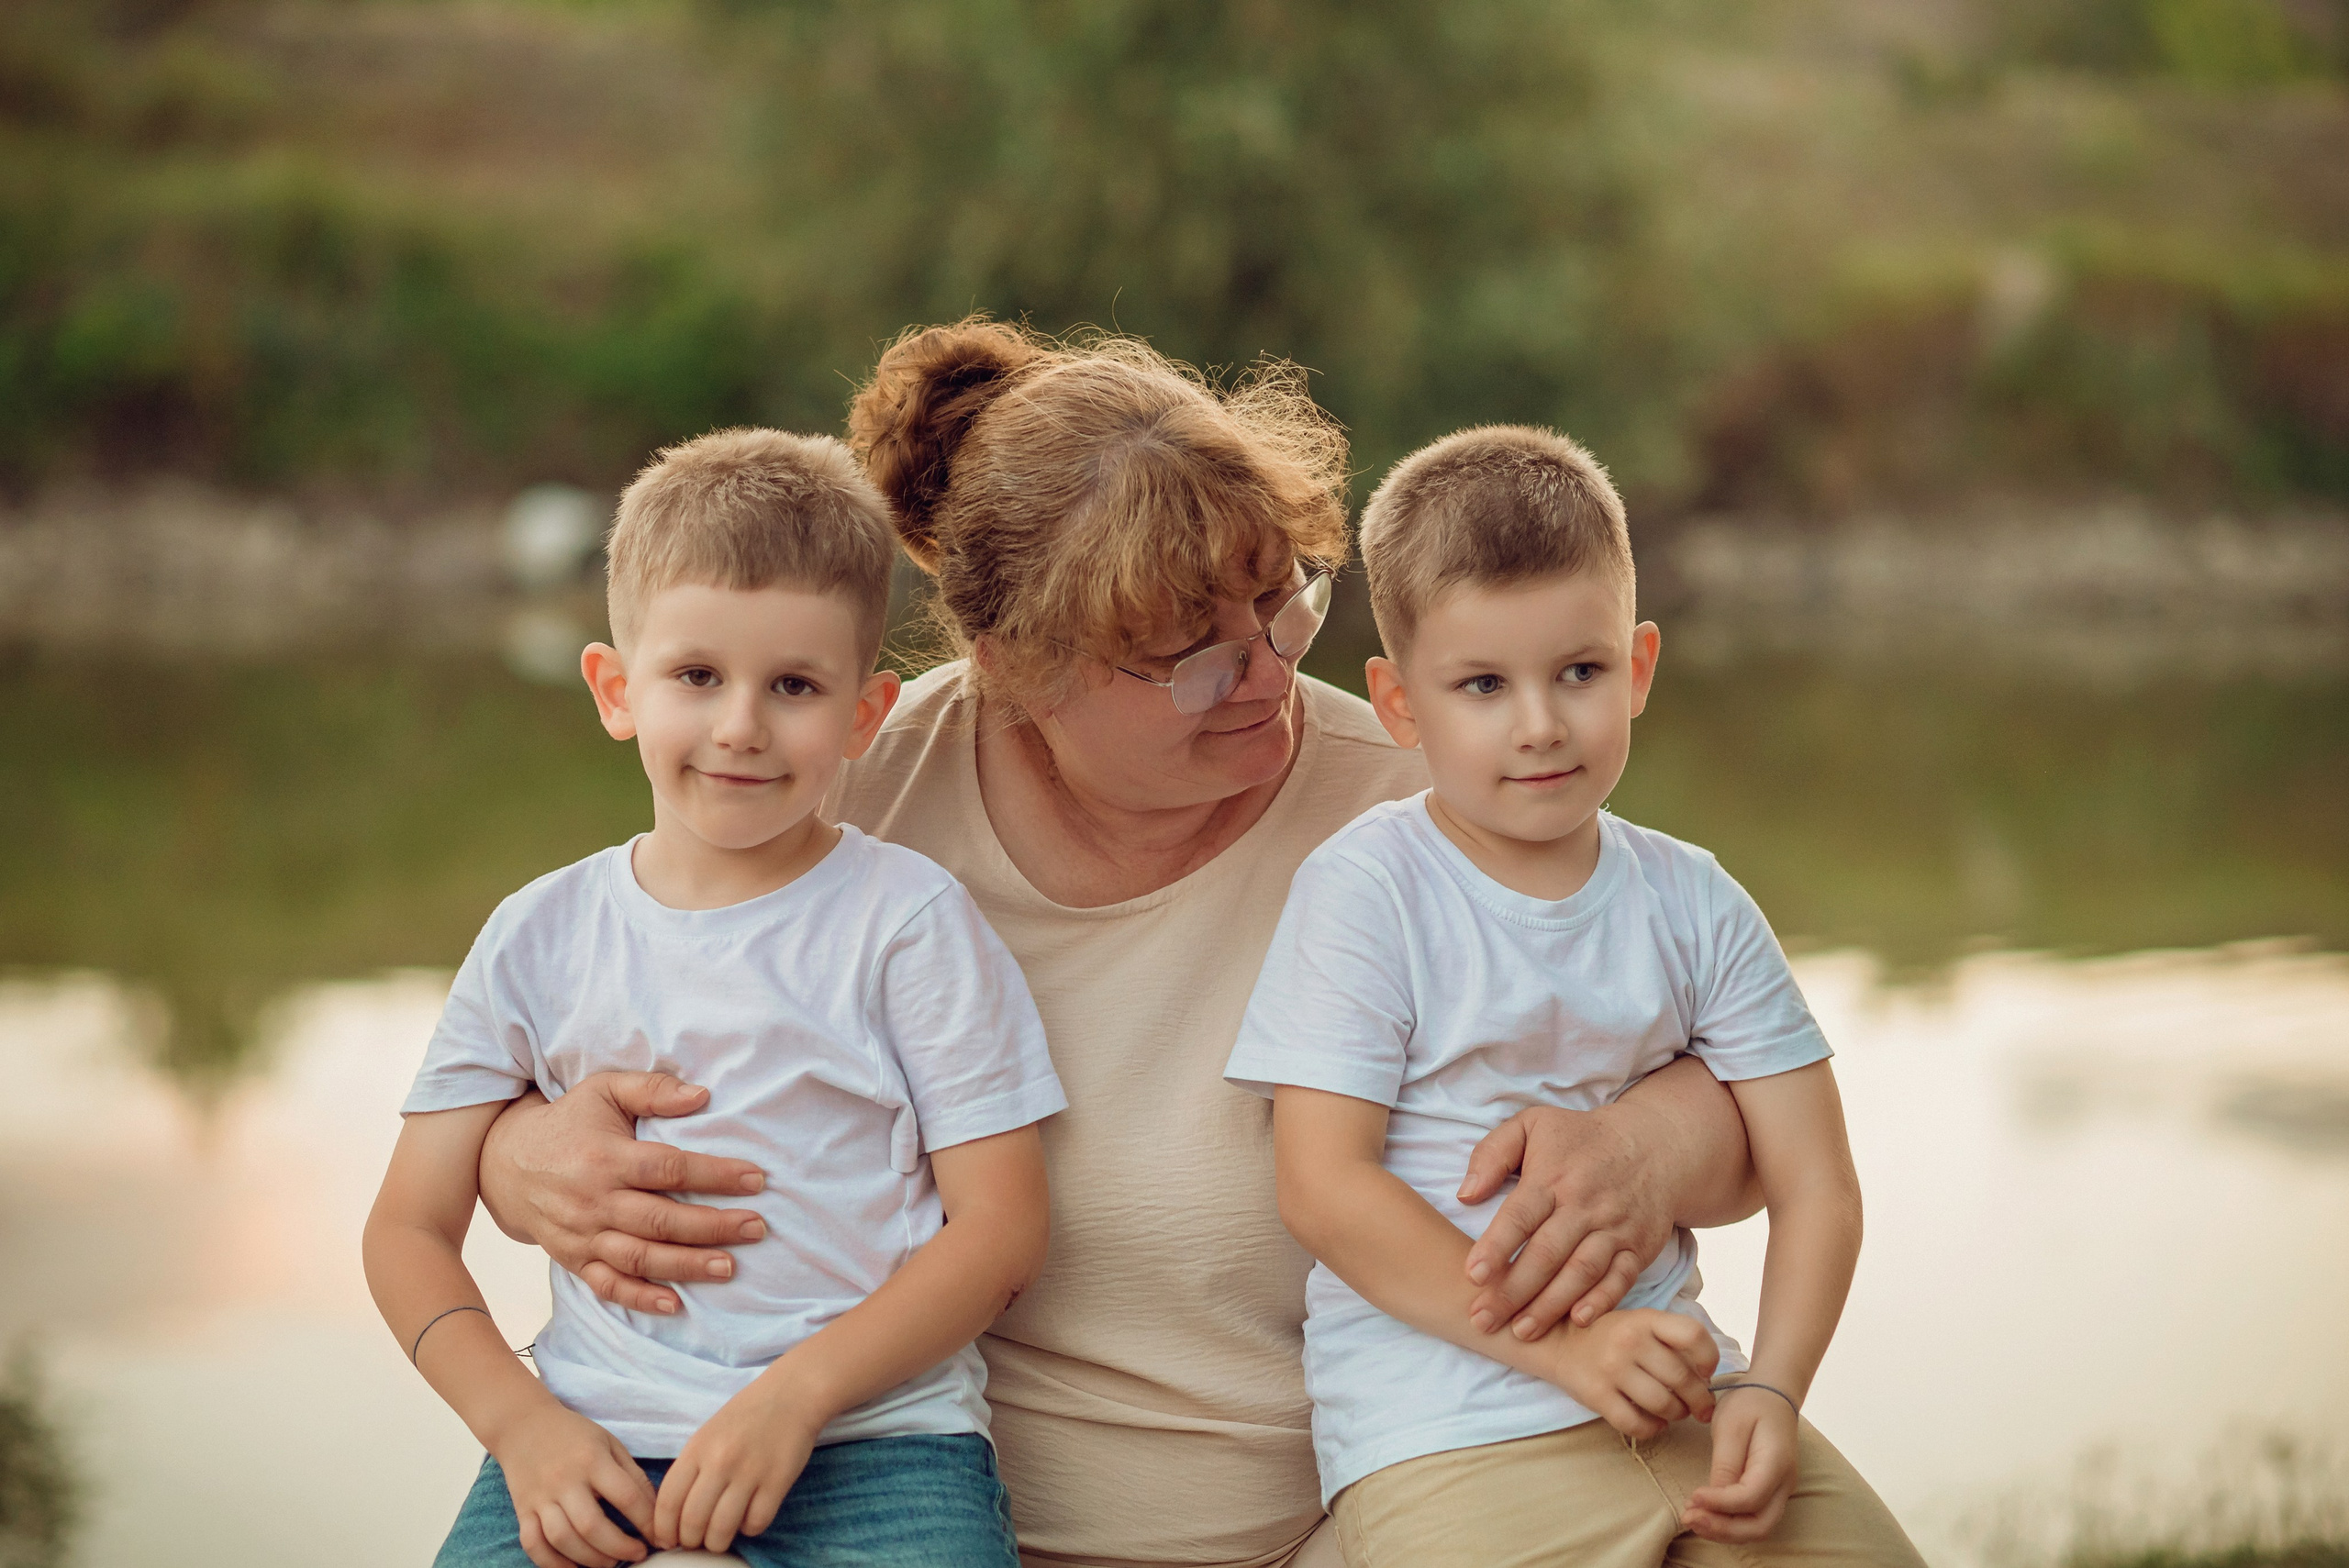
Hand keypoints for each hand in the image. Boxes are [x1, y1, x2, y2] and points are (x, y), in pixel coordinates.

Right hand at [477, 1072, 768, 1315]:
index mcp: (606, 1157)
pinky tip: (674, 1304)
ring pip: (639, 1257)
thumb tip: (702, 1095)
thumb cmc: (569, 1122)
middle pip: (660, 1219)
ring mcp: (582, 1235)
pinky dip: (639, 1298)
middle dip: (712, 1226)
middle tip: (756, 1227)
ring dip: (686, 1265)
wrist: (505, 1163)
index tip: (756, 1179)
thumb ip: (652, 1089)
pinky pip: (607, 1285)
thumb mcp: (604, 1090)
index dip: (715, 1174)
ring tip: (729, 1267)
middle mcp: (594, 1200)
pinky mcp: (574, 1260)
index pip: (668, 1169)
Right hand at [490, 1403, 654, 1567]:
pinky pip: (533, 1544)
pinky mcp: (522, 1510)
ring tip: (611, 1562)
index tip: (659, 1536)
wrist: (523, 1424)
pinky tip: (574, 1567)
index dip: (647, 1521)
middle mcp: (564, 1480)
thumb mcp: (610, 1443)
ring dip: (590, 1559)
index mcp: (592, 1459)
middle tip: (638, 1554)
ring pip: (562, 1539)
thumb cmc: (574, 1435)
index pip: (625, 1496)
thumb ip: (632, 1475)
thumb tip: (654, 1509)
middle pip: (591, 1525)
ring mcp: (540, 1497)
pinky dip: (553, 1563)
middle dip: (619, 1547)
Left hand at [653, 1377, 821, 1552]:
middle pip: (693, 1521)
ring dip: (717, 1542)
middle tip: (695, 1541)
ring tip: (719, 1538)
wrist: (791, 1394)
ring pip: (722, 1529)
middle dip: (690, 1541)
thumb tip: (674, 1515)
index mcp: (697, 1448)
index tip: (667, 1540)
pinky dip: (749, 1529)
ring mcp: (750, 1472)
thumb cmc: (745, 1416)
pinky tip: (749, 1517)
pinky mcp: (778, 1481)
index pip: (668, 1501)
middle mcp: (720, 1461)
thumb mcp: (706, 1435)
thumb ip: (691, 1470)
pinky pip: (756, 1523)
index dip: (663, 1530)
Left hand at [1460, 1103, 1676, 1340]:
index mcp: (1553, 1176)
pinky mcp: (1638, 1247)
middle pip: (1546, 1254)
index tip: (1473, 1275)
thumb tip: (1465, 1194)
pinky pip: (1621, 1278)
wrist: (1655, 1146)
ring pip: (1580, 1272)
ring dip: (1550, 1305)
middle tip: (1482, 1319)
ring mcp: (1614, 1228)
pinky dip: (1602, 1302)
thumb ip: (1492, 1154)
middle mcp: (1584, 1205)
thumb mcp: (1532, 1125)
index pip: (1521, 1215)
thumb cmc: (1580, 1139)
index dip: (1496, 1247)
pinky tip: (1577, 1321)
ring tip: (1520, 1332)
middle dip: (1512, 1291)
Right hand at [1540, 1308, 1717, 1441]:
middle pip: (1682, 1378)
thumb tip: (1708, 1379)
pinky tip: (1654, 1424)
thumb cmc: (1609, 1336)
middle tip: (1701, 1407)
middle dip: (1699, 1400)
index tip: (1706, 1372)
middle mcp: (1629, 1340)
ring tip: (1675, 1412)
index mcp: (1644, 1319)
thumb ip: (1670, 1340)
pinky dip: (1652, 1429)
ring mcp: (1611, 1368)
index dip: (1709, 1358)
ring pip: (1663, 1404)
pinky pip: (1636, 1423)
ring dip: (1677, 1414)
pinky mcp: (1596, 1395)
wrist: (1557, 1342)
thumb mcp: (1638, 1323)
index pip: (1692, 1335)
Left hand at [1684, 1386, 1798, 1541]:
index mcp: (1777, 1462)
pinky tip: (1705, 1515)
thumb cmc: (1750, 1404)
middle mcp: (1784, 1483)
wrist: (1772, 1394)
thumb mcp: (1731, 1425)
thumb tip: (1711, 1500)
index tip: (1692, 1496)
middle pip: (1760, 1525)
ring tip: (1691, 1519)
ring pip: (1758, 1528)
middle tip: (1688, 1517)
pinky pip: (1754, 1518)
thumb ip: (1725, 1463)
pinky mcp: (1770, 1493)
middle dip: (1723, 1529)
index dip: (1720, 1504)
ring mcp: (1780, 1491)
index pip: (1750, 1497)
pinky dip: (1730, 1524)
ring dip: (1724, 1531)